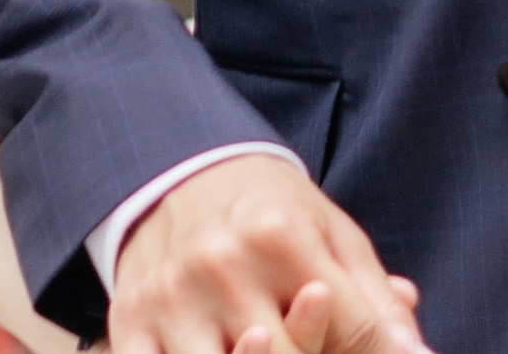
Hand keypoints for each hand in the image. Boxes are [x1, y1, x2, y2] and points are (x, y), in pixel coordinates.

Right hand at [109, 155, 428, 353]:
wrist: (175, 172)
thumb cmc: (271, 212)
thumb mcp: (333, 238)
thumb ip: (378, 304)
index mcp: (281, 235)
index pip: (347, 332)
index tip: (372, 352)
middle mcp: (221, 264)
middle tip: (307, 345)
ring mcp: (170, 296)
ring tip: (267, 348)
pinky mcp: (129, 321)